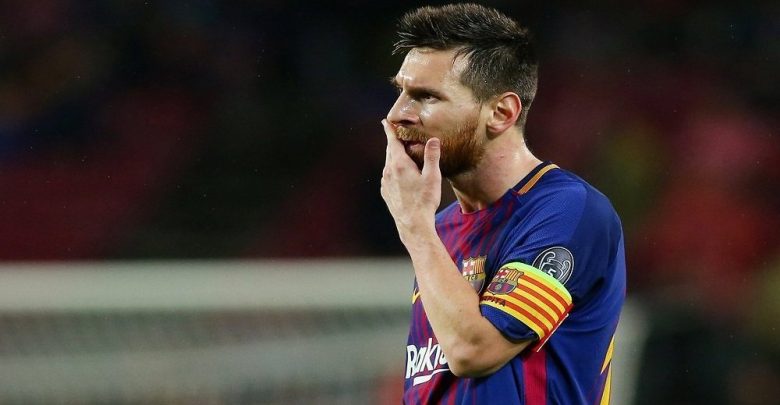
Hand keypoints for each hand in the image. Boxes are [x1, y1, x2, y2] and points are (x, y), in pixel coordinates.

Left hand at [380, 119, 441, 242]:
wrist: (413, 224)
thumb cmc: (424, 200)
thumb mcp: (432, 177)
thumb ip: (431, 157)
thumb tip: (433, 140)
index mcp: (399, 164)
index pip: (392, 142)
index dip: (390, 130)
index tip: (385, 122)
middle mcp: (388, 171)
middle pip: (390, 151)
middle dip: (392, 141)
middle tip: (394, 133)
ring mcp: (385, 183)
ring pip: (388, 163)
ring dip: (394, 156)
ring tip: (401, 152)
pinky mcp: (385, 192)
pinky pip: (388, 175)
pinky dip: (393, 169)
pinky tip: (400, 173)